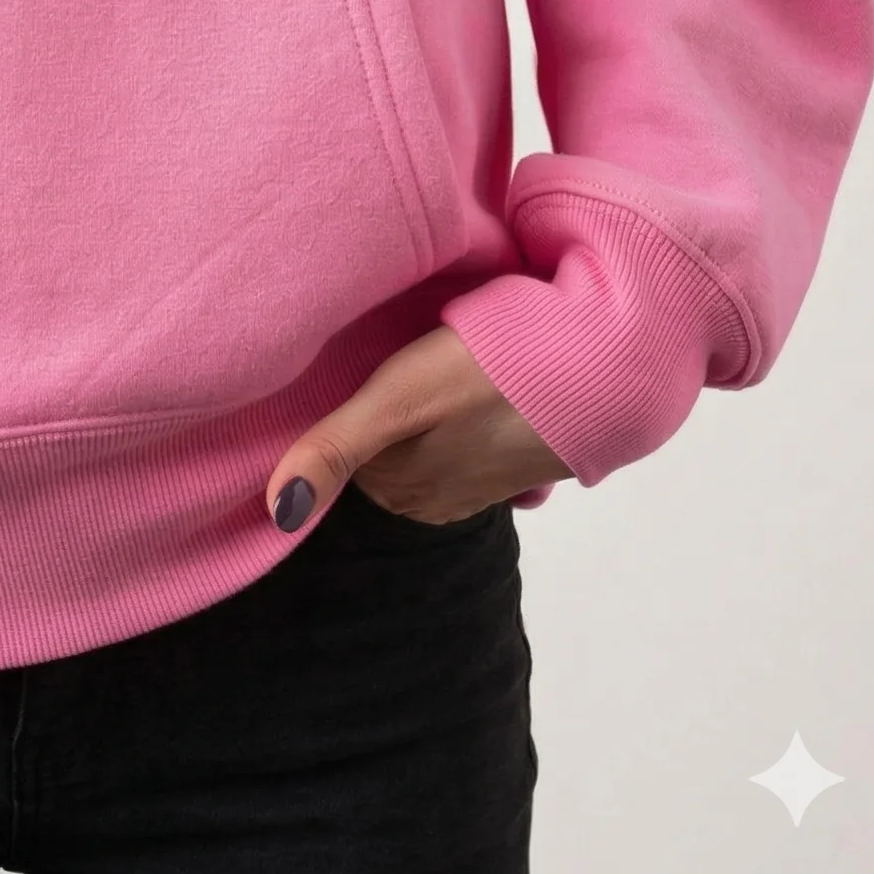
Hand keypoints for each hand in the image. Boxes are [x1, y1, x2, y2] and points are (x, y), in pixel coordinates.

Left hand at [265, 324, 574, 529]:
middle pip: (379, 458)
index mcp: (400, 489)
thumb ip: (335, 448)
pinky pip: (463, 447)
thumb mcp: (396, 399)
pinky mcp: (513, 464)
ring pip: (421, 452)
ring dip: (418, 422)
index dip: (335, 413)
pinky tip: (464, 390)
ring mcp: (478, 485)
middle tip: (377, 361)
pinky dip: (456, 423)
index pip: (338, 457)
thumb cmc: (486, 373)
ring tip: (421, 374)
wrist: (596, 367)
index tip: (337, 372)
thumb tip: (276, 513)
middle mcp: (435, 499)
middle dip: (374, 422)